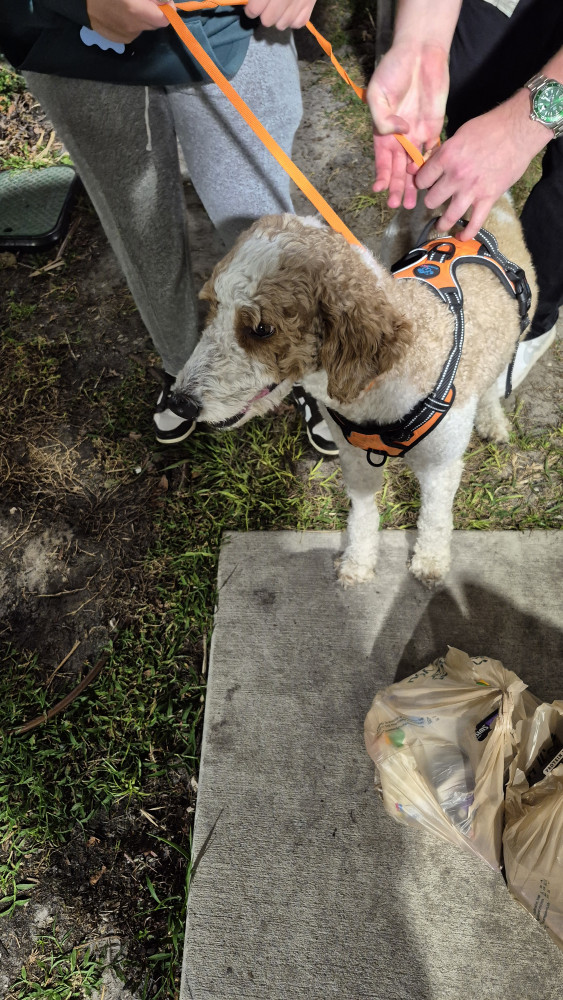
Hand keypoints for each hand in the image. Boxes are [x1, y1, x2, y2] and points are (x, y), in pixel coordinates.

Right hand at [86, 0, 171, 42]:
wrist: (80, 1)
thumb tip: (166, 2)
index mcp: (136, 11)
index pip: (164, 19)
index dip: (166, 8)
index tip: (161, 0)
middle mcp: (132, 27)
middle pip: (155, 23)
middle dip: (154, 11)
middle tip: (143, 0)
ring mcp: (124, 35)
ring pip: (143, 27)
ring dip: (142, 16)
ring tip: (128, 4)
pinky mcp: (117, 39)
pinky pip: (132, 31)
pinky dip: (131, 22)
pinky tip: (119, 12)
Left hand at [244, 0, 316, 29]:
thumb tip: (247, 0)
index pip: (254, 10)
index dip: (250, 9)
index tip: (251, 5)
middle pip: (267, 21)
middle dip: (263, 14)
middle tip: (265, 5)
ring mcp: (299, 2)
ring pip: (281, 25)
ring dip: (277, 18)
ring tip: (278, 7)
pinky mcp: (310, 4)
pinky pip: (297, 24)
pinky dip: (292, 19)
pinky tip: (289, 10)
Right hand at [366, 41, 448, 209]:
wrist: (419, 52)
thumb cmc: (393, 70)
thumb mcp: (377, 93)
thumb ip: (383, 118)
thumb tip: (399, 133)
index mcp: (383, 131)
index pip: (382, 160)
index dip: (381, 175)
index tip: (381, 189)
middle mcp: (399, 137)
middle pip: (399, 168)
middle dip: (399, 187)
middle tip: (401, 204)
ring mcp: (417, 133)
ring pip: (416, 165)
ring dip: (415, 183)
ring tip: (415, 201)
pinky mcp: (434, 127)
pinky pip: (433, 151)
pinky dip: (432, 166)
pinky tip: (432, 181)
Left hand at [415, 90, 549, 238]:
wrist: (518, 130)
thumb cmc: (490, 127)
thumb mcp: (459, 134)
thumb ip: (444, 152)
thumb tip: (431, 163)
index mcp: (446, 157)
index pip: (422, 179)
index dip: (421, 182)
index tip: (425, 184)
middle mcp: (456, 176)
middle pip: (431, 200)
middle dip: (432, 200)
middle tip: (437, 199)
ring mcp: (472, 190)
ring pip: (448, 216)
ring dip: (442, 222)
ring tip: (440, 225)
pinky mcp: (488, 198)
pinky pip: (475, 223)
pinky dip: (466, 233)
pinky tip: (461, 236)